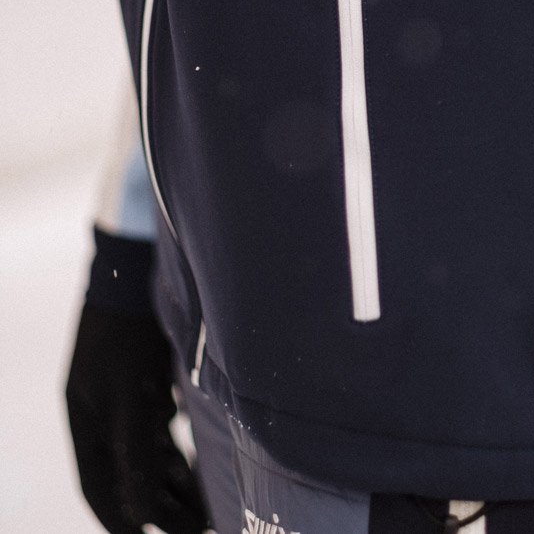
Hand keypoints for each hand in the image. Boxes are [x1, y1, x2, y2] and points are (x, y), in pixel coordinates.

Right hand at [66, 303, 208, 533]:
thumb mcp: (133, 396)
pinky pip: (159, 429)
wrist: (141, 267)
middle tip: (199, 526)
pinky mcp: (148, 377)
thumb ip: (135, 454)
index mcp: (86, 420)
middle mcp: (102, 411)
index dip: (123, 520)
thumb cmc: (133, 331)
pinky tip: (203, 463)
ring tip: (207, 508)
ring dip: (174, 482)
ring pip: (147, 452)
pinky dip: (178, 451)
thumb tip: (140, 514)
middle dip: (159, 506)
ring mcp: (124, 393)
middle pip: (126, 474)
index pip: (100, 487)